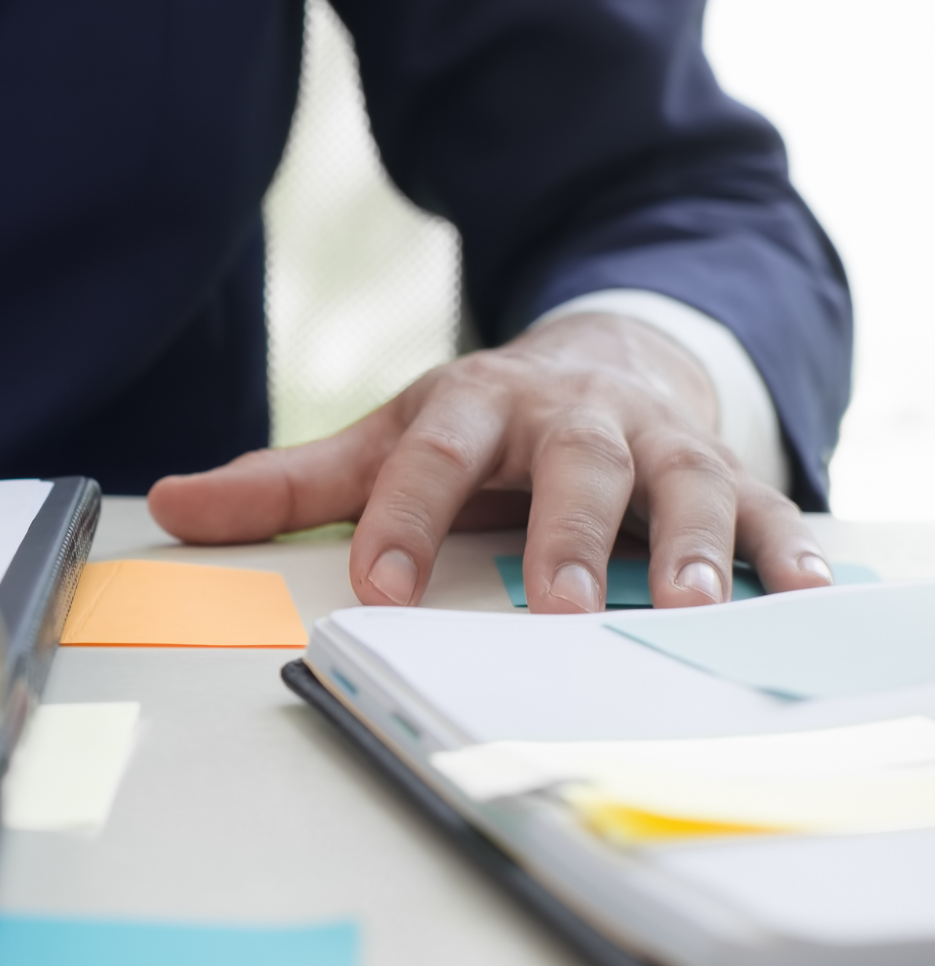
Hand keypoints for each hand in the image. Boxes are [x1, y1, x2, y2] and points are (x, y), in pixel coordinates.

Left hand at [148, 313, 833, 611]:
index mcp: (471, 405)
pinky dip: (784, 546)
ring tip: (687, 604)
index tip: (382, 587)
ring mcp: (651, 439)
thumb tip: (164, 503)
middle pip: (570, 463)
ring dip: (686, 542)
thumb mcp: (383, 440)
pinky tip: (801, 592)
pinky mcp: (718, 466)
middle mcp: (567, 417)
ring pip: (677, 480)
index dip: (405, 516)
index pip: (430, 456)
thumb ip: (284, 484)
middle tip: (558, 608)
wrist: (599, 358)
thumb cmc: (477, 423)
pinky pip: (760, 504)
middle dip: (565, 533)